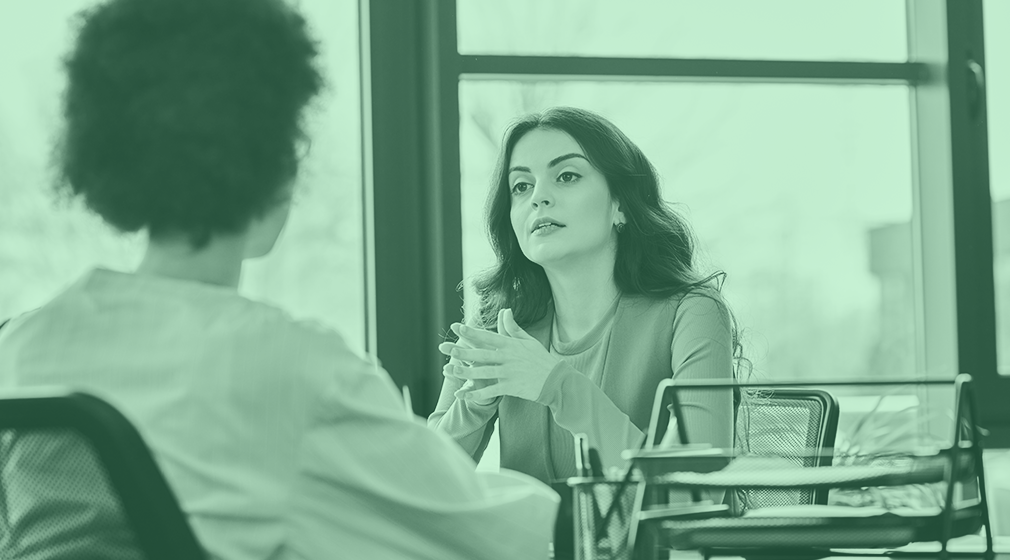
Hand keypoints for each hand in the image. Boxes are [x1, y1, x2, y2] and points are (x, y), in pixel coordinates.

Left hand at [437, 308, 560, 402]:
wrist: (556, 380)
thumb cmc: (541, 359)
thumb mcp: (528, 341)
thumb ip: (513, 328)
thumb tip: (505, 311)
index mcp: (511, 345)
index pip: (488, 337)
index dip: (471, 333)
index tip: (457, 327)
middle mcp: (508, 358)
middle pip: (481, 354)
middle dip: (462, 351)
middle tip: (445, 348)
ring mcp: (509, 373)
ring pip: (483, 372)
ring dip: (465, 372)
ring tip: (450, 370)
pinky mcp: (511, 387)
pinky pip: (490, 391)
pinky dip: (476, 394)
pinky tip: (463, 394)